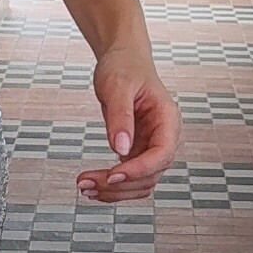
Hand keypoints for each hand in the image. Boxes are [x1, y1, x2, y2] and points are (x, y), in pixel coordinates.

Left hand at [77, 45, 181, 203]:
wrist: (122, 60)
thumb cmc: (125, 67)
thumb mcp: (118, 86)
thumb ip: (121, 116)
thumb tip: (120, 147)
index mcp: (167, 119)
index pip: (162, 154)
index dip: (139, 169)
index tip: (113, 175)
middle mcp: (162, 137)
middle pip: (150, 175)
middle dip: (119, 184)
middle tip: (87, 183)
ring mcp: (149, 146)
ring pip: (140, 183)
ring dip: (114, 192)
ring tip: (85, 187)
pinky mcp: (136, 151)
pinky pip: (128, 178)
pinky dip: (111, 186)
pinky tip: (92, 185)